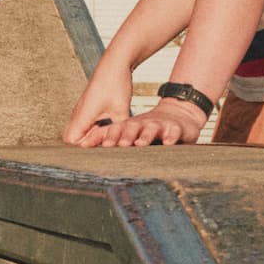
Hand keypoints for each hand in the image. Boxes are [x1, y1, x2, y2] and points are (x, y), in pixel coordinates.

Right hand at [63, 59, 134, 145]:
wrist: (114, 64)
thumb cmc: (116, 84)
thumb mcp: (121, 110)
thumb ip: (119, 130)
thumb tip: (124, 146)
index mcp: (82, 115)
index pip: (71, 140)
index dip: (83, 149)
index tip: (101, 150)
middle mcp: (78, 113)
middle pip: (71, 138)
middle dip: (85, 146)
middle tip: (105, 148)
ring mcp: (80, 110)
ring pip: (77, 131)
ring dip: (89, 138)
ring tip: (107, 141)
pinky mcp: (86, 107)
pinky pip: (83, 124)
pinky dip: (92, 130)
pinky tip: (107, 130)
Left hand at [88, 103, 204, 147]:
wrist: (178, 115)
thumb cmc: (148, 128)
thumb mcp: (129, 131)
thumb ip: (110, 138)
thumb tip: (85, 148)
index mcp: (128, 125)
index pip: (114, 129)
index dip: (107, 136)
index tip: (99, 145)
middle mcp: (141, 123)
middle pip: (130, 127)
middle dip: (123, 136)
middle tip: (117, 144)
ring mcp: (158, 124)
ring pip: (150, 128)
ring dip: (144, 136)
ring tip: (139, 144)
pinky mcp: (175, 127)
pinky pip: (173, 131)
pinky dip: (170, 136)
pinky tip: (168, 142)